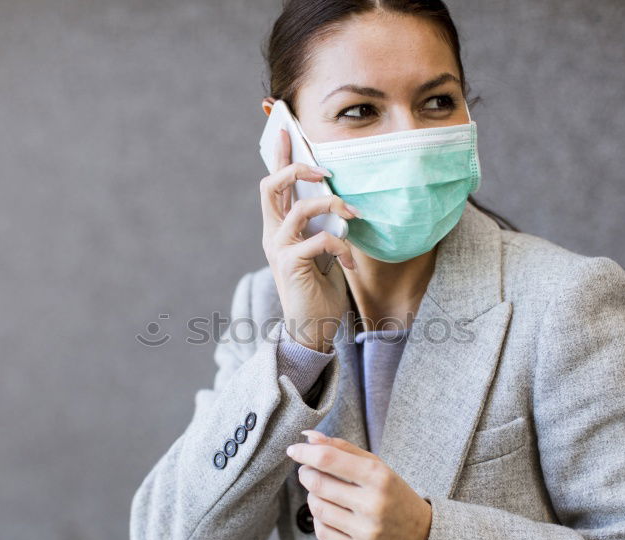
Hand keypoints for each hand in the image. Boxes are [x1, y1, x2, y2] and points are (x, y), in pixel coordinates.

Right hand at [260, 128, 359, 352]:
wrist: (312, 327)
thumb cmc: (320, 288)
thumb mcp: (323, 250)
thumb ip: (323, 225)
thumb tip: (339, 201)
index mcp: (279, 227)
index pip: (274, 184)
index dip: (279, 155)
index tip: (286, 127)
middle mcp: (273, 234)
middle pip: (271, 186)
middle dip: (297, 168)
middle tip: (325, 170)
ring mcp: (279, 249)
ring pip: (299, 209)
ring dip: (331, 206)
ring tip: (353, 216)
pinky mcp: (290, 266)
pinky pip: (318, 241)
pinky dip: (340, 246)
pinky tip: (350, 262)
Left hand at [285, 429, 432, 539]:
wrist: (423, 539)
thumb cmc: (394, 496)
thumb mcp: (378, 468)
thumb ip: (343, 449)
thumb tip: (308, 435)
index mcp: (380, 477)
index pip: (329, 459)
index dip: (305, 453)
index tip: (293, 450)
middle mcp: (374, 504)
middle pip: (318, 484)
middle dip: (306, 474)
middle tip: (308, 471)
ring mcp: (367, 532)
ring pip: (317, 508)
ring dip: (313, 497)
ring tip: (322, 493)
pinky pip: (322, 532)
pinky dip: (320, 520)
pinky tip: (331, 514)